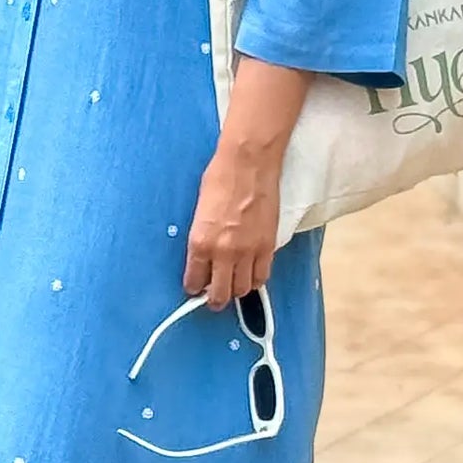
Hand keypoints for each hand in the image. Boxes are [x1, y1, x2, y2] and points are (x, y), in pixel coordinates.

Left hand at [184, 58, 308, 306]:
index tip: (194, 289)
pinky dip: (255, 279)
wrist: (249, 163)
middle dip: (214, 299)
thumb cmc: (220, 179)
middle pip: (220, 293)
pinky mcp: (268, 246)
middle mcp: (223, 252)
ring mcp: (248, 251)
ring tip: (232, 284)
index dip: (194, 288)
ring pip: (242, 289)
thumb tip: (203, 256)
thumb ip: (201, 237)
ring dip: (236, 290)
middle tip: (213, 298)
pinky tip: (250, 274)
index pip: (195, 280)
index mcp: (200, 242)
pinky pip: (262, 276)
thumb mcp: (199, 211)